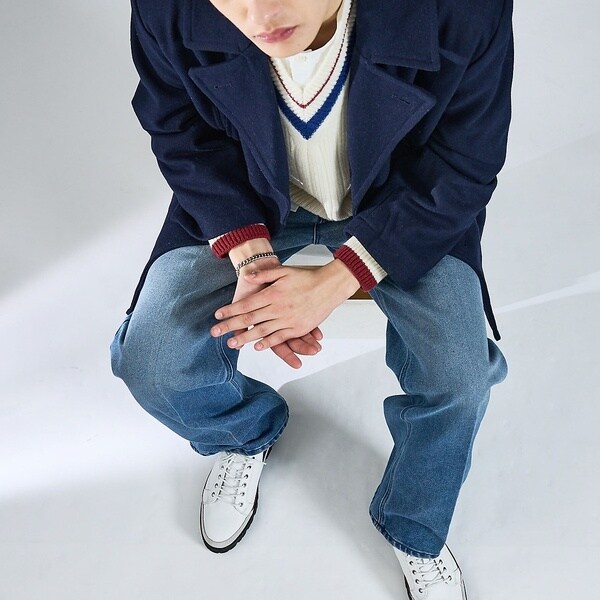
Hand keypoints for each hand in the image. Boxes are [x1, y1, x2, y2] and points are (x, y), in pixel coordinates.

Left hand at [211, 260, 359, 355]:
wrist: (330, 285)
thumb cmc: (307, 276)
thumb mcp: (284, 270)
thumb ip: (264, 273)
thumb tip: (248, 276)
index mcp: (273, 293)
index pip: (246, 304)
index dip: (230, 310)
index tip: (217, 315)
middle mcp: (278, 308)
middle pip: (249, 319)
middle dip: (230, 326)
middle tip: (215, 333)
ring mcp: (288, 319)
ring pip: (261, 331)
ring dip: (245, 338)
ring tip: (231, 343)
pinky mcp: (298, 328)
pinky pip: (280, 337)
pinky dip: (267, 343)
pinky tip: (257, 346)